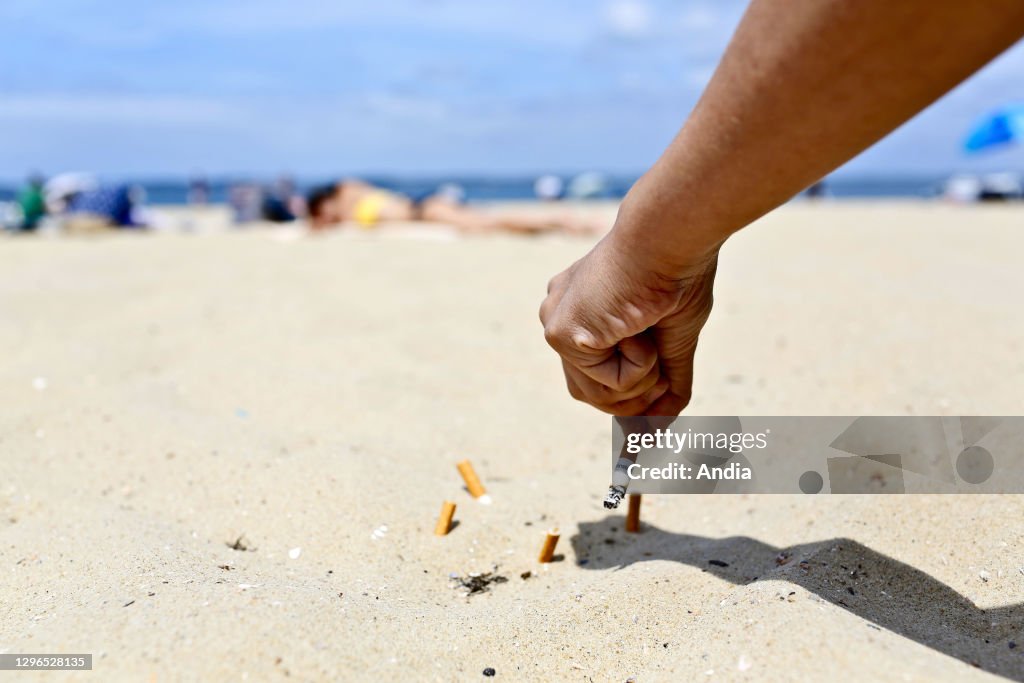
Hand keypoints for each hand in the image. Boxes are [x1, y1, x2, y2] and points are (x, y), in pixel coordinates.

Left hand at [539, 212, 717, 415]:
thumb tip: (660, 432)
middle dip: (635, 395)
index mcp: (580, 310)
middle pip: (591, 394)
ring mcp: (555, 325)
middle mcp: (560, 316)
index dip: (627, 396)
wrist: (670, 240)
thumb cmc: (677, 276)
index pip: (593, 374)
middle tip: (659, 364)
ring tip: (649, 333)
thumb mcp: (672, 342)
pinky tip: (637, 325)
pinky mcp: (560, 334)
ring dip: (641, 377)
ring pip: (600, 396)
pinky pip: (607, 384)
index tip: (651, 414)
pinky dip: (638, 366)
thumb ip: (666, 385)